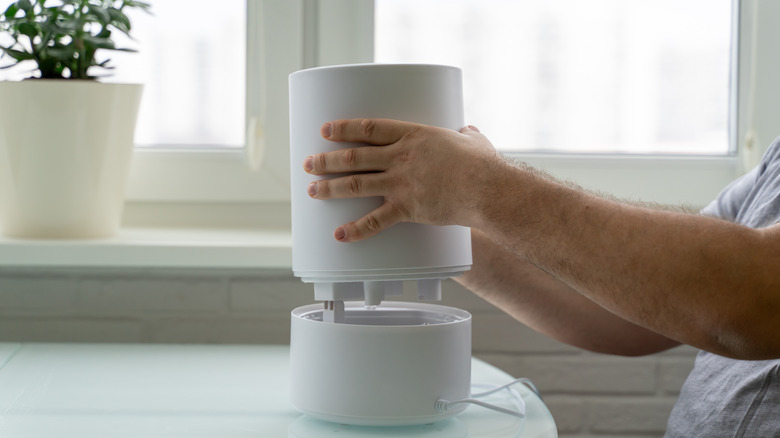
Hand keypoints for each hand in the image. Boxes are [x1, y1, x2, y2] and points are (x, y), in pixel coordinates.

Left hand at [303, 118, 503, 241]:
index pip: (369, 128)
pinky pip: (375, 221)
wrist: (487, 188)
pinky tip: (339, 234)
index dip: (344, 128)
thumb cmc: (484, 164)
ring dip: (330, 187)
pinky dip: (355, 230)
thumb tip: (468, 129)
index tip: (326, 130)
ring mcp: (400, 183)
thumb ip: (466, 134)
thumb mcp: (474, 140)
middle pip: (354, 157)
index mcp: (413, 135)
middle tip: (309, 163)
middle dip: (327, 160)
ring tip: (311, 190)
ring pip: (355, 184)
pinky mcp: (407, 208)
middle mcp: (400, 157)